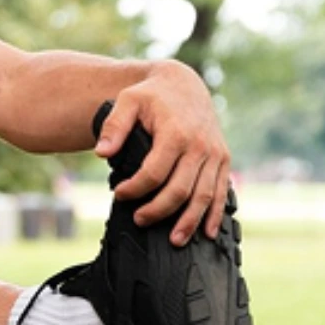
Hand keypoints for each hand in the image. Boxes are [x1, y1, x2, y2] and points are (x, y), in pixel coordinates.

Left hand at [94, 62, 230, 245]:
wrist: (183, 83)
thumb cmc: (152, 95)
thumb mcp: (127, 100)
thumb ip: (114, 125)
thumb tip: (101, 151)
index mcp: (176, 133)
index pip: (154, 173)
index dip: (135, 189)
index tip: (119, 195)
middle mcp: (200, 146)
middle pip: (180, 190)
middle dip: (159, 211)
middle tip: (139, 220)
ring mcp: (214, 154)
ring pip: (204, 196)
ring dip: (190, 221)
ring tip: (175, 241)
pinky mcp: (223, 159)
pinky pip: (222, 191)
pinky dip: (215, 214)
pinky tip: (208, 233)